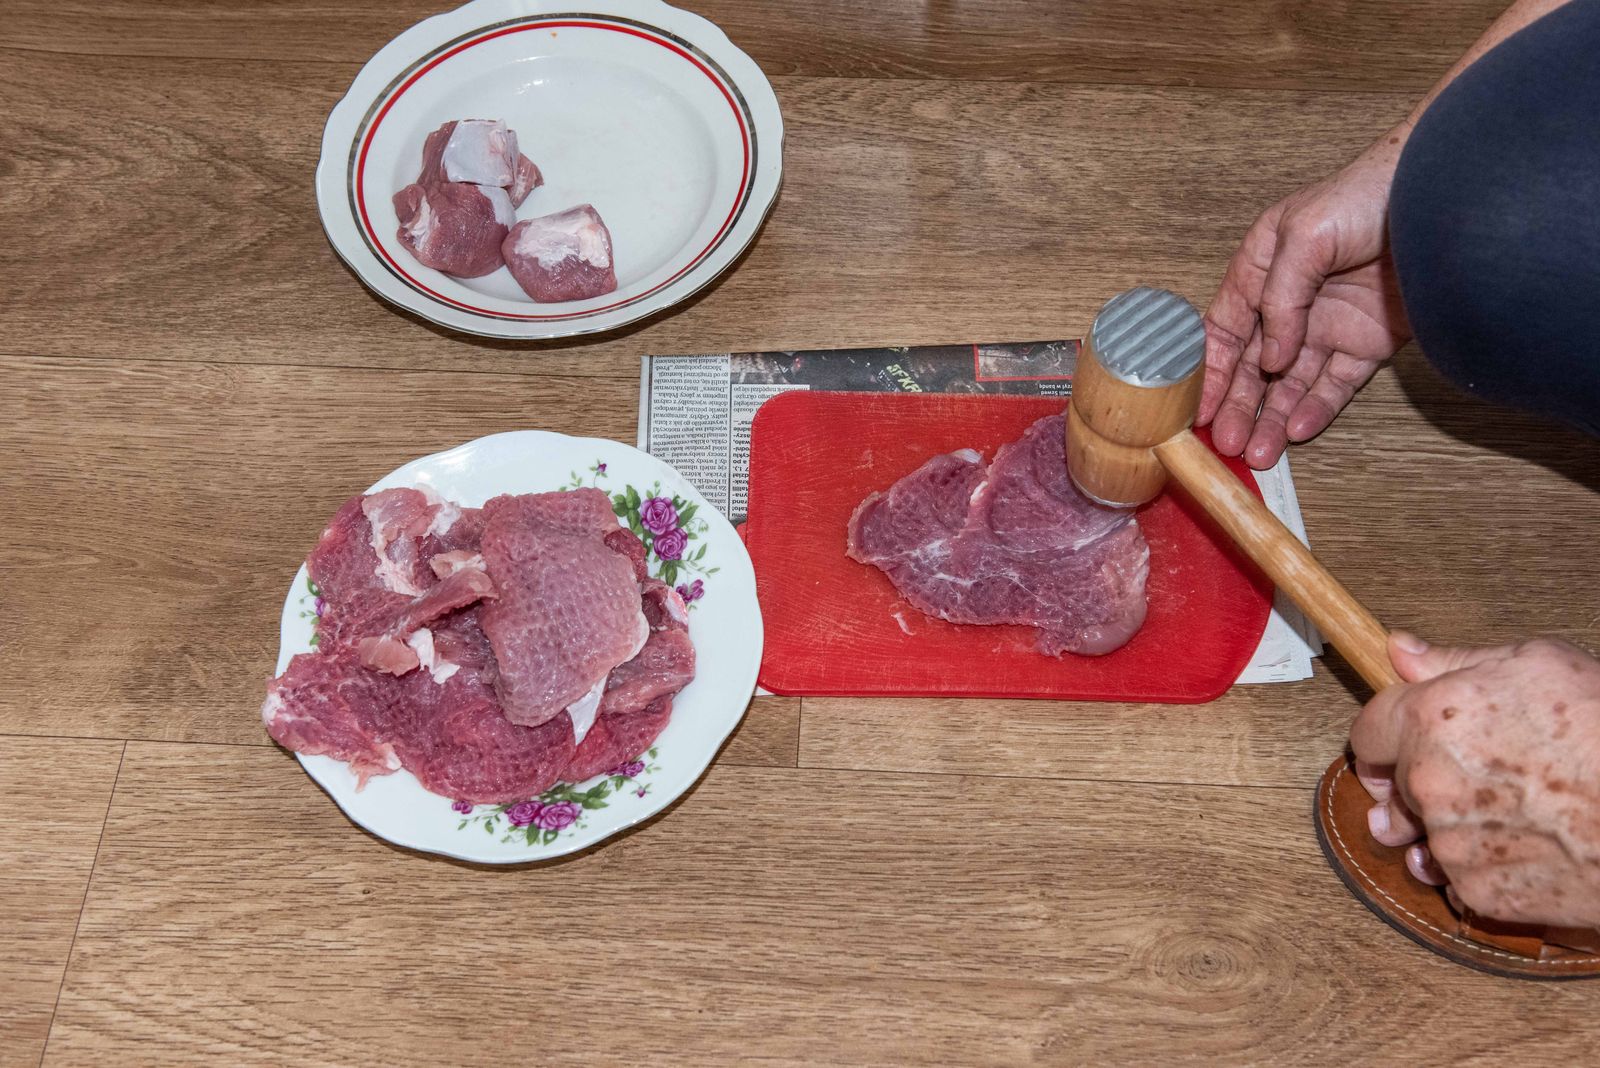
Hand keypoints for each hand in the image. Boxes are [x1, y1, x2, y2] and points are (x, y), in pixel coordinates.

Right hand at [1197, 134, 1412, 468]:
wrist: (1447, 199)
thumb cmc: (1368, 193)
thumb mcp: (1303, 234)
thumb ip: (1279, 298)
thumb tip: (1272, 360)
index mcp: (1261, 269)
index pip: (1225, 329)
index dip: (1211, 371)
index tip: (1198, 408)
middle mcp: (1292, 302)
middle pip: (1256, 365)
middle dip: (1240, 405)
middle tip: (1226, 442)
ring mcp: (1329, 325)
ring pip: (1293, 382)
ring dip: (1273, 417)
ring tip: (1259, 453)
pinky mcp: (1369, 342)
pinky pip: (1337, 384)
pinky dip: (1318, 408)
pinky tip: (1298, 430)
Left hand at [1349, 632, 1599, 927]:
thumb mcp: (1538, 665)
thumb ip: (1456, 661)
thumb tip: (1401, 650)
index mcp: (1432, 720)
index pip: (1367, 731)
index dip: (1385, 735)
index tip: (1397, 741)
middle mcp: (1429, 783)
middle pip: (1394, 786)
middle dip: (1419, 781)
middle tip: (1472, 777)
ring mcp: (1451, 843)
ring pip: (1425, 837)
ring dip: (1447, 829)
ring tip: (1504, 816)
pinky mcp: (1480, 893)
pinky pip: (1459, 881)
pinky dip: (1481, 871)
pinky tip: (1524, 850)